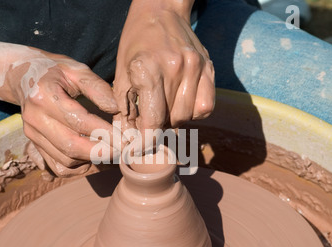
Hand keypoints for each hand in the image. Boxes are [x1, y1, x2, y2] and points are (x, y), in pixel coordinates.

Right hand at [9, 53, 118, 175]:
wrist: (23, 76)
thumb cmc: (55, 71)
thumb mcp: (77, 70)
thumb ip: (97, 88)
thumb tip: (118, 109)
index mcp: (44, 96)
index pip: (79, 121)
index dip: (105, 132)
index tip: (126, 139)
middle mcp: (35, 119)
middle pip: (71, 146)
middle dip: (101, 152)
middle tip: (123, 151)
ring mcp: (32, 135)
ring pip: (66, 161)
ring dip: (92, 161)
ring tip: (113, 153)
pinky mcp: (34, 146)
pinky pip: (58, 167)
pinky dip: (79, 168)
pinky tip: (94, 158)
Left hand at [113, 0, 214, 133]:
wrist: (161, 10)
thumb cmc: (136, 41)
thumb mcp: (122, 72)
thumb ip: (125, 107)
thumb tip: (128, 138)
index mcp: (148, 69)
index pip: (152, 121)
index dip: (146, 140)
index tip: (140, 148)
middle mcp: (175, 68)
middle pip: (171, 121)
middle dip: (158, 126)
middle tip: (150, 118)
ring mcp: (196, 67)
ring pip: (189, 116)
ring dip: (175, 120)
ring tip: (165, 107)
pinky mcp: (209, 68)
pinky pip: (206, 107)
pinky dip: (194, 112)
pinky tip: (181, 102)